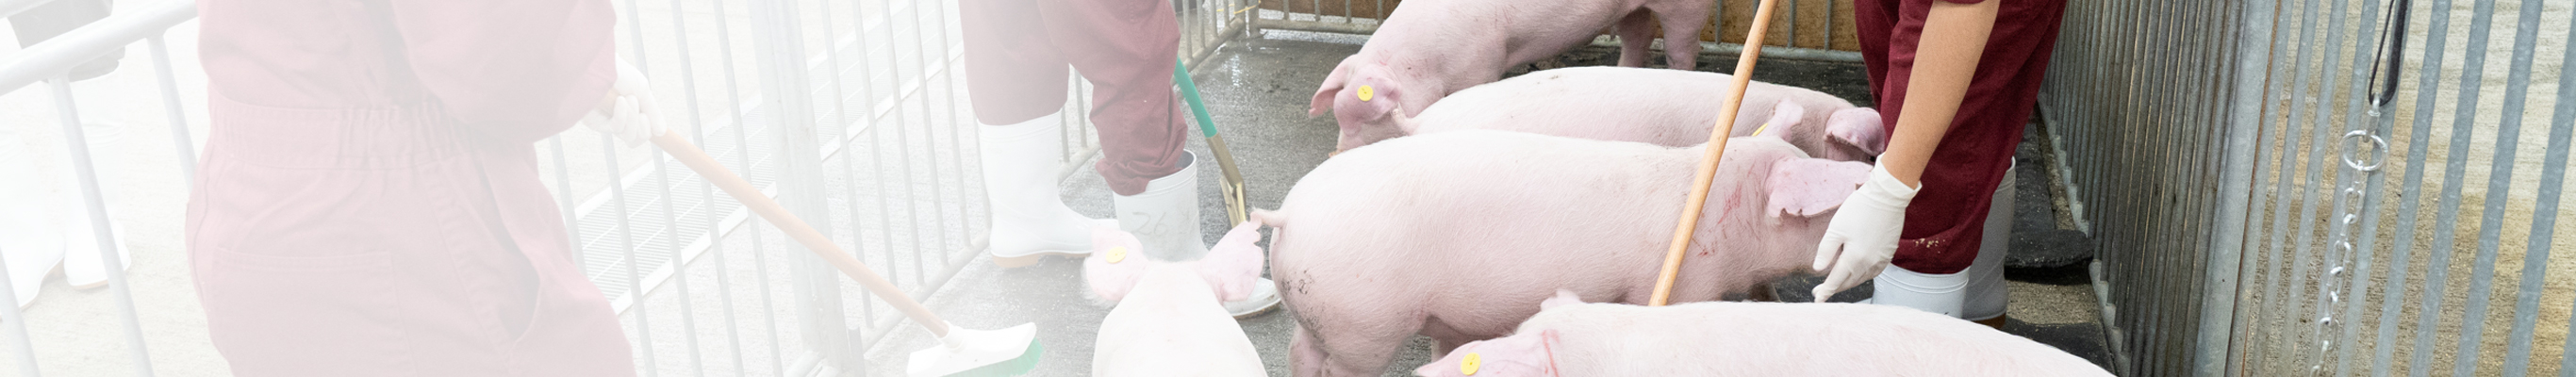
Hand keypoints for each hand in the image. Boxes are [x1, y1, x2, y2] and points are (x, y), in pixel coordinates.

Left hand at [580, 59, 665, 145]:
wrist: (601, 64)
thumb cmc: (620, 73)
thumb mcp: (643, 91)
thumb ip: (652, 112)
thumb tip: (661, 133)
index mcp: (631, 111)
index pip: (641, 133)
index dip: (648, 130)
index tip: (650, 122)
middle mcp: (619, 118)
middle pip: (635, 140)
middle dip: (643, 128)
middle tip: (642, 115)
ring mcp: (607, 121)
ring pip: (628, 136)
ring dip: (633, 118)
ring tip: (629, 98)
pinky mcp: (596, 122)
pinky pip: (616, 128)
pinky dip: (623, 115)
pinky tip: (620, 100)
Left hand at [1809, 164, 1918, 301]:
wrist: (1887, 197)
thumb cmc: (1859, 209)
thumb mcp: (1836, 228)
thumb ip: (1826, 251)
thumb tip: (1818, 269)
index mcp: (1854, 258)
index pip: (1836, 281)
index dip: (1825, 291)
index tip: (1817, 299)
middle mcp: (1869, 263)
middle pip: (1849, 282)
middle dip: (1834, 288)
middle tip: (1821, 291)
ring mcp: (1881, 259)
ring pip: (1862, 278)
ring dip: (1849, 283)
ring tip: (1837, 283)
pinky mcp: (1888, 253)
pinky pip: (1874, 272)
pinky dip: (1863, 276)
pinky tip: (1857, 273)